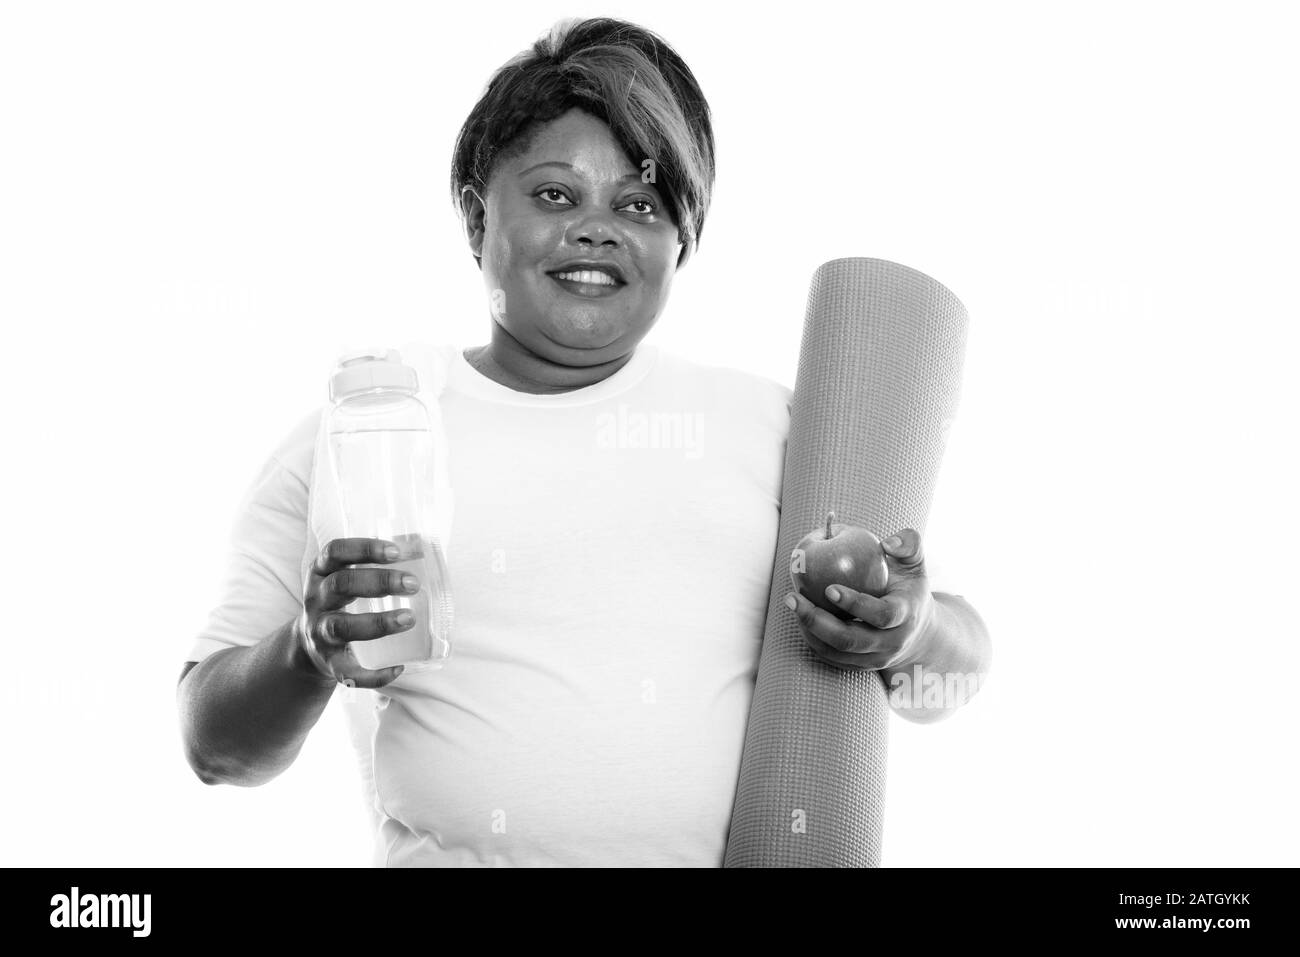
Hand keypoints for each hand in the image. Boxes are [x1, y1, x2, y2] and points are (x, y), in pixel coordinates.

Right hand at [296, 537, 423, 688]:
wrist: (309, 646)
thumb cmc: (342, 603)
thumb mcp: (348, 578)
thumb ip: (376, 566)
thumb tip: (422, 550)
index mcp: (322, 573)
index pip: (335, 552)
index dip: (364, 548)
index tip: (395, 551)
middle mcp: (317, 600)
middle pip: (341, 584)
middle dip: (379, 582)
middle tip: (413, 584)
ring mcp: (318, 632)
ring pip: (341, 626)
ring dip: (377, 622)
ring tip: (409, 618)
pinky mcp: (327, 662)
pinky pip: (346, 672)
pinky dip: (373, 674)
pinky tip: (398, 668)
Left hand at [785, 527, 935, 670]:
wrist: (918, 631)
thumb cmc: (908, 587)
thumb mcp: (914, 564)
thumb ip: (909, 544)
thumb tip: (888, 543)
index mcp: (906, 615)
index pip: (883, 615)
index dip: (856, 604)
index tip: (829, 589)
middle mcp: (892, 642)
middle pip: (851, 640)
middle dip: (817, 621)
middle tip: (793, 598)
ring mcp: (876, 658)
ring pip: (837, 652)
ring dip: (809, 630)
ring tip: (792, 603)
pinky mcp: (860, 666)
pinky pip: (831, 658)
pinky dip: (812, 639)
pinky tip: (799, 616)